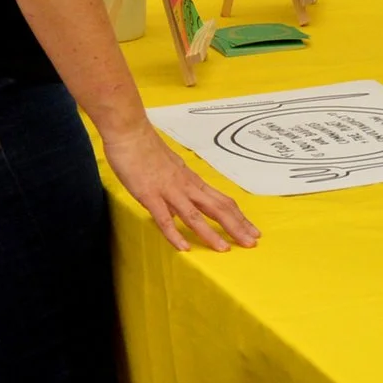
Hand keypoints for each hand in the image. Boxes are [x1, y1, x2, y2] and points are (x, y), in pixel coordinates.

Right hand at [104, 121, 259, 252]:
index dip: (238, 217)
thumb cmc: (147, 150)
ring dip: (211, 233)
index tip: (252, 230)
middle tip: (252, 243)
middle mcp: (186, 186)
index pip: (222, 201)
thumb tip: (180, 210)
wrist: (130, 132)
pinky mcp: (150, 195)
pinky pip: (164, 218)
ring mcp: (169, 190)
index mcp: (192, 181)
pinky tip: (183, 247)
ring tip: (225, 249)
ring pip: (195, 216)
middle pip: (217, 208)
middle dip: (236, 227)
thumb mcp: (170, 170)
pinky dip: (175, 233)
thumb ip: (178, 189)